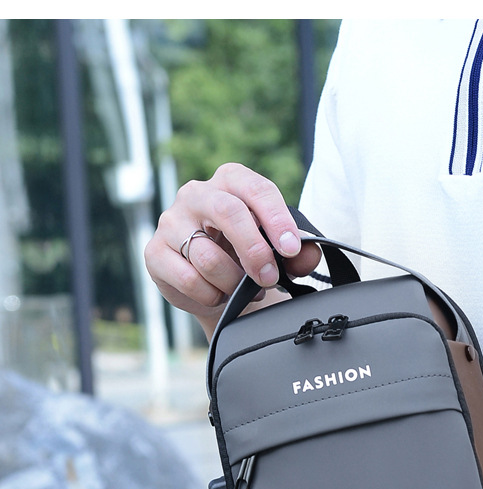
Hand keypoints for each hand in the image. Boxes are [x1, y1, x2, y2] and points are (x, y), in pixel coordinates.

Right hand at [144, 163, 321, 335]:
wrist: (213, 286)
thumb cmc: (245, 258)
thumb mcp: (275, 252)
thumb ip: (298, 253)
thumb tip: (308, 255)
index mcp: (230, 181)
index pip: (256, 189)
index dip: (276, 219)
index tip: (291, 249)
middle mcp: (197, 194)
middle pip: (228, 212)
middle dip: (254, 250)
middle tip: (269, 277)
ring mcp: (171, 221)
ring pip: (207, 255)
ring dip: (232, 282)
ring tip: (240, 289)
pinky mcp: (155, 253)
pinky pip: (188, 279)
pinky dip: (210, 295)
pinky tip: (216, 294)